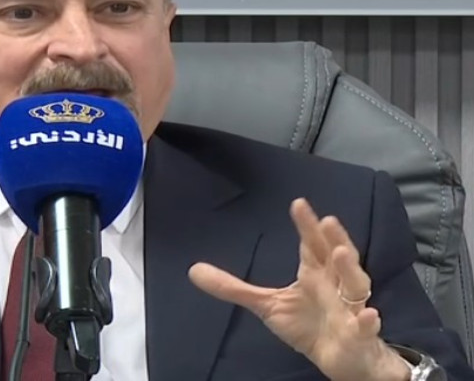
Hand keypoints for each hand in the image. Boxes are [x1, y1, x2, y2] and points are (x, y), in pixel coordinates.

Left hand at [188, 198, 409, 380]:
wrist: (342, 360)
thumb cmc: (308, 325)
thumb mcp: (267, 305)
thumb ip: (234, 288)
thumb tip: (194, 270)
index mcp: (316, 273)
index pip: (312, 245)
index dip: (307, 226)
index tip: (298, 204)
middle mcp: (336, 285)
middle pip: (337, 257)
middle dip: (334, 239)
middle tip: (327, 220)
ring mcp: (351, 309)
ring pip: (356, 285)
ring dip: (350, 269)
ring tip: (341, 253)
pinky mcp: (360, 336)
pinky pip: (367, 328)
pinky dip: (368, 322)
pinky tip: (369, 315)